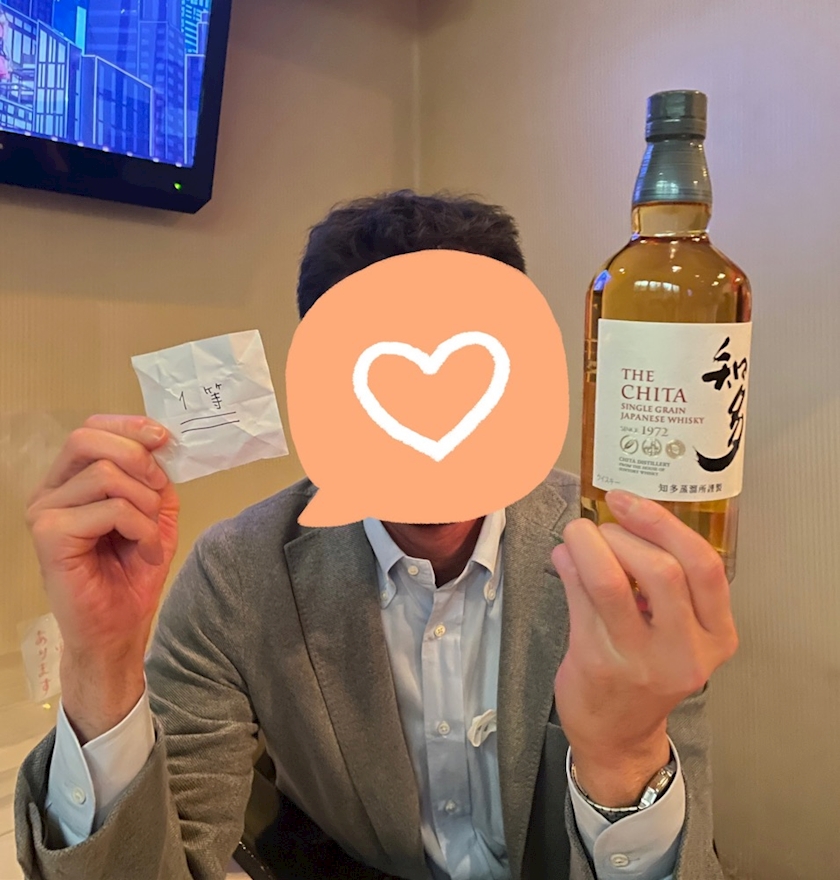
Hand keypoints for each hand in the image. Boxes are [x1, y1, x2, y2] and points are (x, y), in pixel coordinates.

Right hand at [26, 415, 178, 740]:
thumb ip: (154, 477)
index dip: (128, 425)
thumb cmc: (131, 575)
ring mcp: (45, 513)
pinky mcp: (51, 536)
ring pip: (106, 474)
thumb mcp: (154, 514)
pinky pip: (112, 509)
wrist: (118, 630)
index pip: (90, 429)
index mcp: (70, 481)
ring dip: (146, 502)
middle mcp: (50, 492)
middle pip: (88, 439)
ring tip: (151, 537)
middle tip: (160, 491)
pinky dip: (142, 528)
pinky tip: (146, 553)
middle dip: (138, 458)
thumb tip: (159, 439)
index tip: (163, 438)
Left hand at [551, 490, 737, 805]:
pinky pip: (579, 599)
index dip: (663, 524)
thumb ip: (663, 580)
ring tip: (577, 535)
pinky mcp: (596, 663)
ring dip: (588, 545)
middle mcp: (685, 652)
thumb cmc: (649, 670)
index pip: (704, 567)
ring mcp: (639, 661)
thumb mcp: (678, 632)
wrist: (618, 736)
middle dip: (623, 534)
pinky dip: (569, 567)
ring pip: (611, 583)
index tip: (629, 501)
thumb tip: (616, 518)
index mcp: (717, 637)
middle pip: (662, 570)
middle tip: (600, 527)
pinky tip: (564, 557)